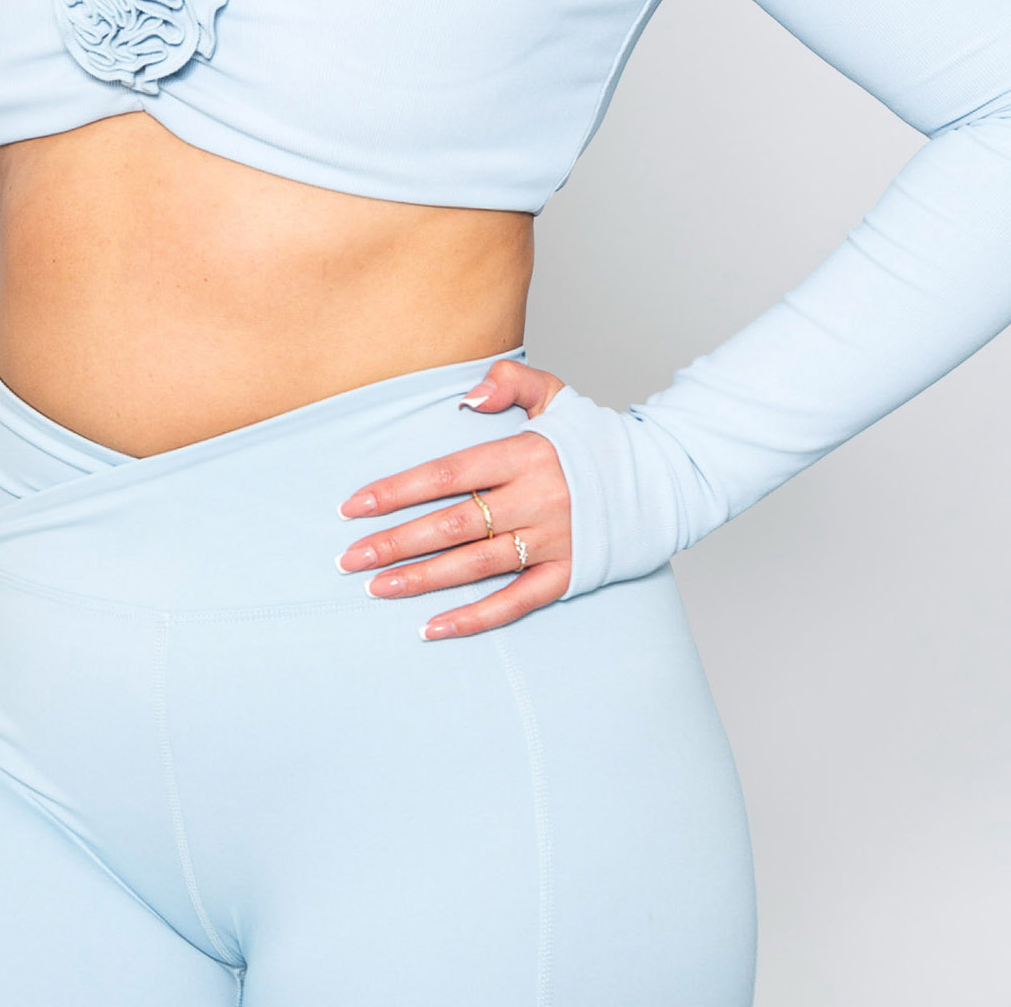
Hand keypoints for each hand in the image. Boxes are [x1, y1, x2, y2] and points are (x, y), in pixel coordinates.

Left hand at [334, 359, 572, 639]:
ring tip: (376, 588)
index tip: (354, 506)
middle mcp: (537, 499)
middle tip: (349, 558)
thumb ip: (509, 383)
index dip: (398, 490)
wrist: (662, 481)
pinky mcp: (569, 575)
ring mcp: (553, 541)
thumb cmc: (596, 439)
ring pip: (476, 565)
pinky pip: (515, 602)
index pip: (447, 473)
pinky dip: (473, 618)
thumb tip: (467, 396)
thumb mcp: (557, 394)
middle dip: (396, 541)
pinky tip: (433, 627)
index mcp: (526, 454)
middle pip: (453, 524)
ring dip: (423, 579)